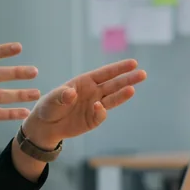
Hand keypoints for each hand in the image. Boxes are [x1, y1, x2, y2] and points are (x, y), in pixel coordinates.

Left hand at [23, 59, 146, 146]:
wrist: (47, 126)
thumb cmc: (49, 107)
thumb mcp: (51, 99)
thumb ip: (60, 95)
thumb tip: (71, 94)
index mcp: (85, 81)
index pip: (105, 73)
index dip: (119, 68)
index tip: (133, 63)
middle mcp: (93, 92)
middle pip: (114, 84)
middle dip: (128, 79)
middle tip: (143, 74)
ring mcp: (95, 106)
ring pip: (112, 98)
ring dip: (122, 94)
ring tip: (132, 89)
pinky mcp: (93, 120)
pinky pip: (101, 115)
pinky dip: (101, 112)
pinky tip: (99, 108)